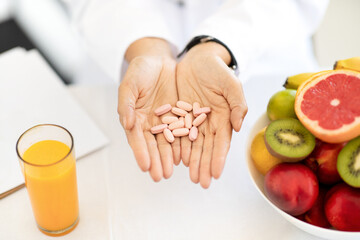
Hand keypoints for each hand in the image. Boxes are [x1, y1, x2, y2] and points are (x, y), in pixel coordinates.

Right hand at [117, 38, 179, 180]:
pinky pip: (181, 132)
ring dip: (168, 158)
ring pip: (167, 143)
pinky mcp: (179, 116)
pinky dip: (182, 145)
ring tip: (171, 172)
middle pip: (152, 145)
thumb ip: (126, 103)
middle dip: (156, 161)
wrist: (159, 60)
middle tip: (160, 176)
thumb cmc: (140, 70)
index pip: (136, 138)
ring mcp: (164, 121)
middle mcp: (149, 123)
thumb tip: (127, 122)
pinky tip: (185, 157)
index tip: (145, 166)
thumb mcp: (130, 84)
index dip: (140, 152)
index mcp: (134, 118)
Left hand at [176, 42, 247, 187]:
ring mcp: (193, 120)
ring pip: (192, 144)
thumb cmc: (217, 70)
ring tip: (191, 176)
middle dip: (205, 165)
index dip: (219, 158)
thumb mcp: (231, 84)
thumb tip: (238, 126)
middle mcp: (208, 122)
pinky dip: (178, 146)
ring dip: (192, 161)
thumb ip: (237, 104)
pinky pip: (177, 133)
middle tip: (202, 182)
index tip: (216, 174)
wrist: (198, 58)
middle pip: (206, 147)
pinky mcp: (179, 114)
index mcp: (223, 117)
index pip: (221, 142)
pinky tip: (176, 159)